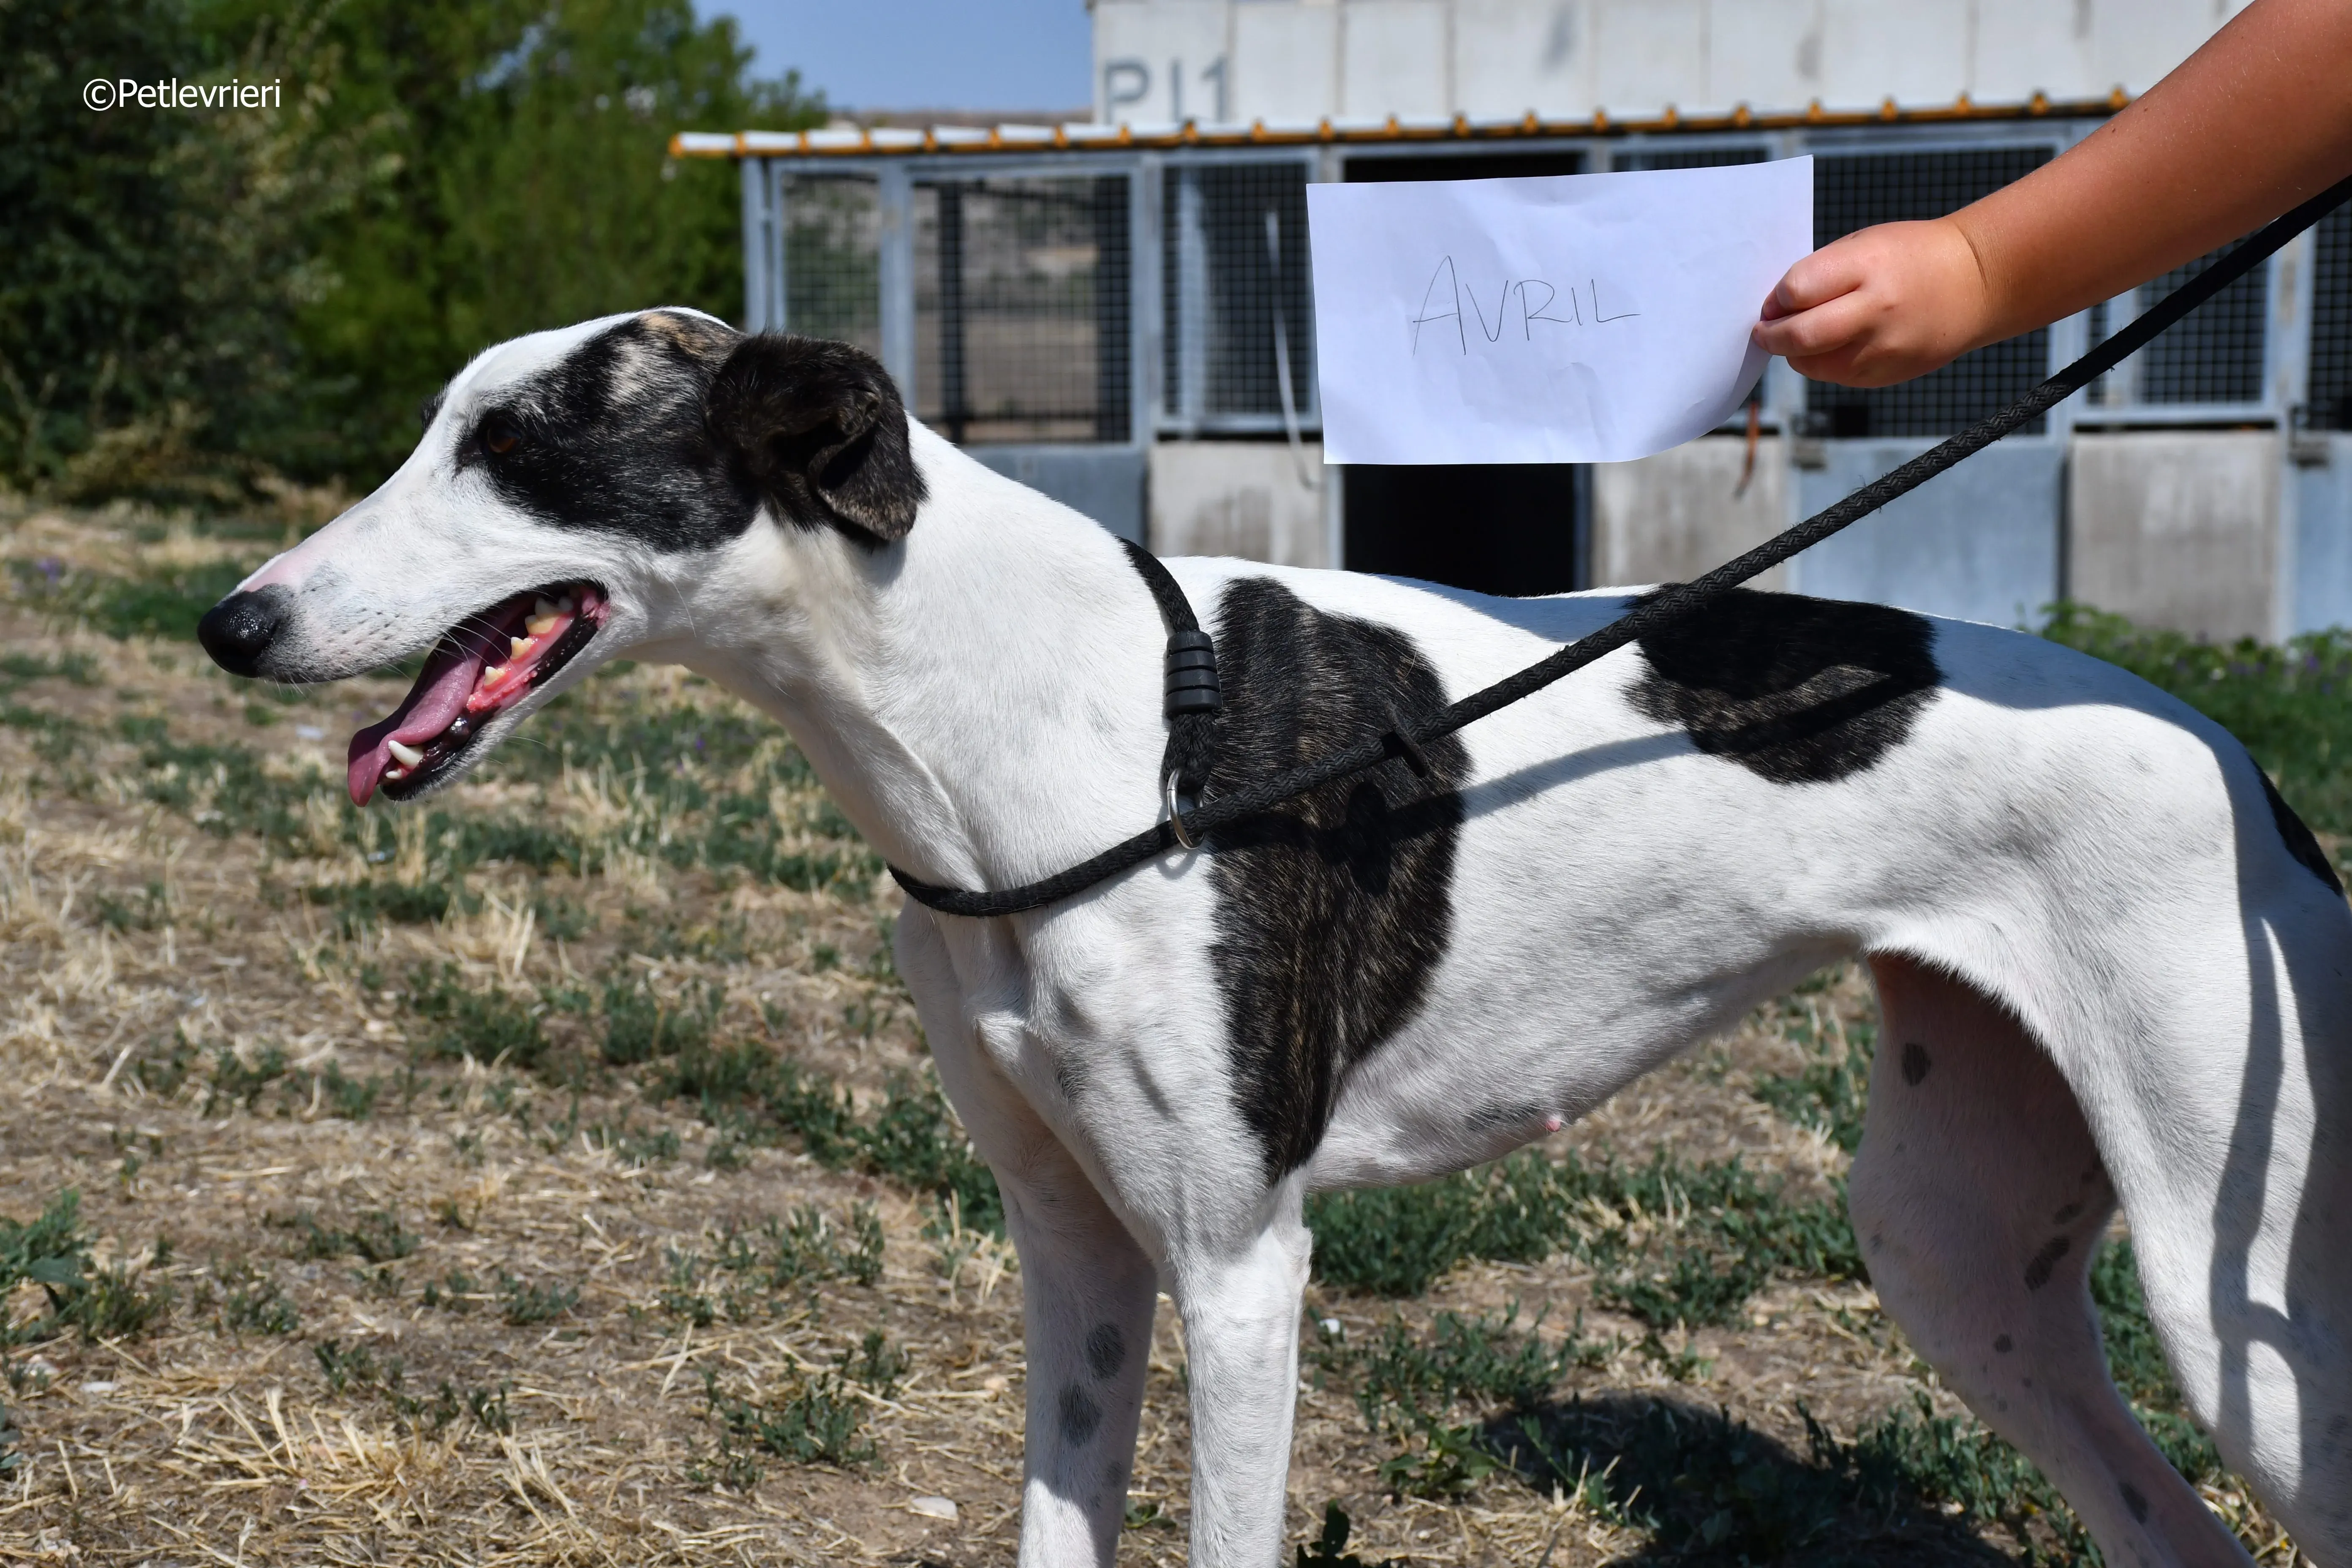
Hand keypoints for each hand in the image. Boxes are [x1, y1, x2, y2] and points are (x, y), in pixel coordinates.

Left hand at [1752, 219, 1995, 387]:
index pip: (1796, 290)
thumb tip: (1774, 308)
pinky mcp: (1887, 374)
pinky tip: (1837, 344)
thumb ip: (1820, 274)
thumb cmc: (1910, 257)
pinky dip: (1824, 363)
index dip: (1777, 299)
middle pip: (1799, 336)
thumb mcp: (1865, 244)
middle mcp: (1876, 309)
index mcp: (1867, 265)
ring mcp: (1883, 347)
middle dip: (1770, 337)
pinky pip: (1837, 376)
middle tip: (1763, 332)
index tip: (1774, 301)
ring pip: (1812, 365)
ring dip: (1796, 354)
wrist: (1976, 282)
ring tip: (1801, 336)